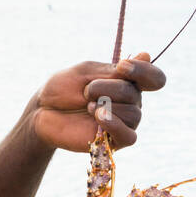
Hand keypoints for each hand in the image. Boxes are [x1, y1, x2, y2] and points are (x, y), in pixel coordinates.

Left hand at [31, 52, 165, 151]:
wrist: (41, 111)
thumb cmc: (62, 89)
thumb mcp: (86, 72)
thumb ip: (114, 71)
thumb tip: (147, 55)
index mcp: (127, 82)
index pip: (154, 78)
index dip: (143, 71)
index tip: (121, 67)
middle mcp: (131, 102)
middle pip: (135, 94)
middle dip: (107, 88)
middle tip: (85, 91)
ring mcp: (124, 122)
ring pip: (133, 114)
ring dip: (106, 105)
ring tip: (87, 105)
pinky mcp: (114, 141)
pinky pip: (129, 136)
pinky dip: (115, 125)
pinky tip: (99, 117)